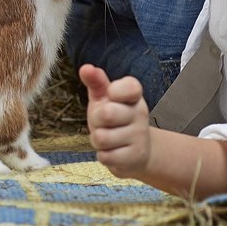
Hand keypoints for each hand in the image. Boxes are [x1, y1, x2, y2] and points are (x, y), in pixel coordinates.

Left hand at [80, 63, 151, 180]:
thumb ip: (96, 81)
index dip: (115, 91)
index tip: (111, 96)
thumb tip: (86, 68)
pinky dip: (103, 155)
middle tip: (102, 122)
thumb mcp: (104, 98)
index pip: (130, 87)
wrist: (136, 151)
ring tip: (107, 138)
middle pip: (106, 113)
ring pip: (102, 138)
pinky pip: (105, 156)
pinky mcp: (135, 157)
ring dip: (97, 140)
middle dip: (96, 120)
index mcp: (134, 96)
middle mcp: (140, 114)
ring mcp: (139, 137)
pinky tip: (112, 152)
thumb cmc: (115, 119)